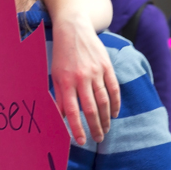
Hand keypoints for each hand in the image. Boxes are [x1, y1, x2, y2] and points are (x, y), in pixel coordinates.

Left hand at [51, 17, 120, 144]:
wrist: (74, 28)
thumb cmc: (62, 55)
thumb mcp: (55, 75)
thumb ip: (59, 96)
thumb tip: (61, 118)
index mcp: (66, 81)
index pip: (72, 111)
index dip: (77, 128)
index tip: (80, 141)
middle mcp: (82, 78)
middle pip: (91, 109)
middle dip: (95, 127)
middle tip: (98, 139)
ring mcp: (96, 72)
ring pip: (104, 101)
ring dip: (106, 119)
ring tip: (105, 130)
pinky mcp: (107, 66)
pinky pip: (114, 89)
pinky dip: (115, 103)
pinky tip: (114, 114)